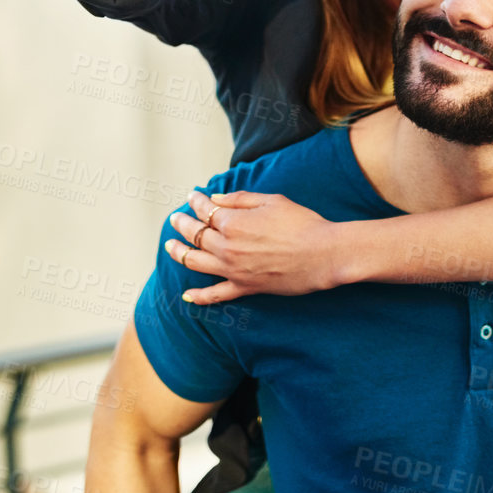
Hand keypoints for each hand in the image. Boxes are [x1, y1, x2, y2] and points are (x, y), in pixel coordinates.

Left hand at [165, 189, 341, 301]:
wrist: (322, 254)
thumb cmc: (301, 223)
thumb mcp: (271, 200)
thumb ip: (240, 199)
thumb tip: (216, 199)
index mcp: (233, 222)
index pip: (206, 210)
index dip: (197, 201)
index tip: (192, 196)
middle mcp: (227, 247)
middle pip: (196, 235)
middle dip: (183, 224)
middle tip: (175, 218)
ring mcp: (234, 270)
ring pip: (196, 262)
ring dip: (179, 253)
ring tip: (170, 246)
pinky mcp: (245, 288)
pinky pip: (216, 295)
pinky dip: (199, 296)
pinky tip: (187, 296)